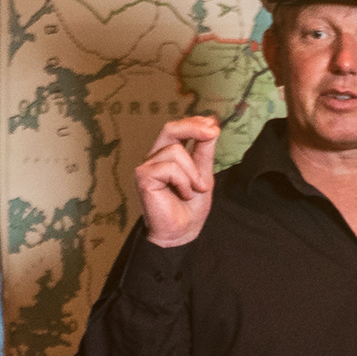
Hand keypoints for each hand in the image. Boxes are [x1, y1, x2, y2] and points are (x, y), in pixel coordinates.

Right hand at [132, 116, 221, 246]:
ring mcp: (147, 166)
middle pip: (170, 128)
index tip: (213, 123)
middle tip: (213, 132)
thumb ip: (204, 151)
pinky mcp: (143, 176)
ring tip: (195, 190)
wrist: (182, 233)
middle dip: (193, 127)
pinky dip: (183, 181)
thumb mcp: (203, 174)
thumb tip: (211, 126)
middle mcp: (154, 157)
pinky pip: (170, 167)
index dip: (194, 122)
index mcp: (167, 155)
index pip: (178, 130)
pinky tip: (183, 194)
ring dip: (192, 172)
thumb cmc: (190, 207)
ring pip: (175, 151)